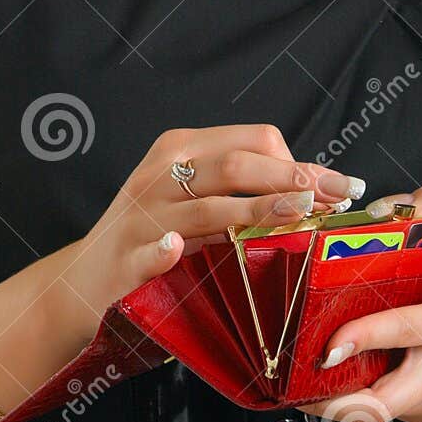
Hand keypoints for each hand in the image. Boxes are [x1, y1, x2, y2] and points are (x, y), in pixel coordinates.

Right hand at [63, 124, 365, 341]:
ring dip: (255, 208)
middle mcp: (160, 173)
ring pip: (206, 206)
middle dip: (294, 179)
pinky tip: (178, 250)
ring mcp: (142, 216)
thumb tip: (315, 191)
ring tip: (298, 213)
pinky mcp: (124, 259)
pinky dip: (166, 249)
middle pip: (236, 165)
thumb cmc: (153, 239)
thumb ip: (241, 191)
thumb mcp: (195, 202)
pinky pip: (150, 250)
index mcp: (180, 150)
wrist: (84, 281)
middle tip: (336, 198)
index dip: (300, 160)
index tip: (337, 187)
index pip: (252, 140)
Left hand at [299, 178, 421, 421]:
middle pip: (386, 404)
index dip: (364, 339)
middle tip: (295, 388)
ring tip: (308, 378)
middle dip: (336, 404)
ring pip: (383, 413)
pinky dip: (368, 395)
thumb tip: (393, 202)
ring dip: (342, 400)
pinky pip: (396, 410)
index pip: (408, 334)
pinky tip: (353, 373)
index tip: (328, 345)